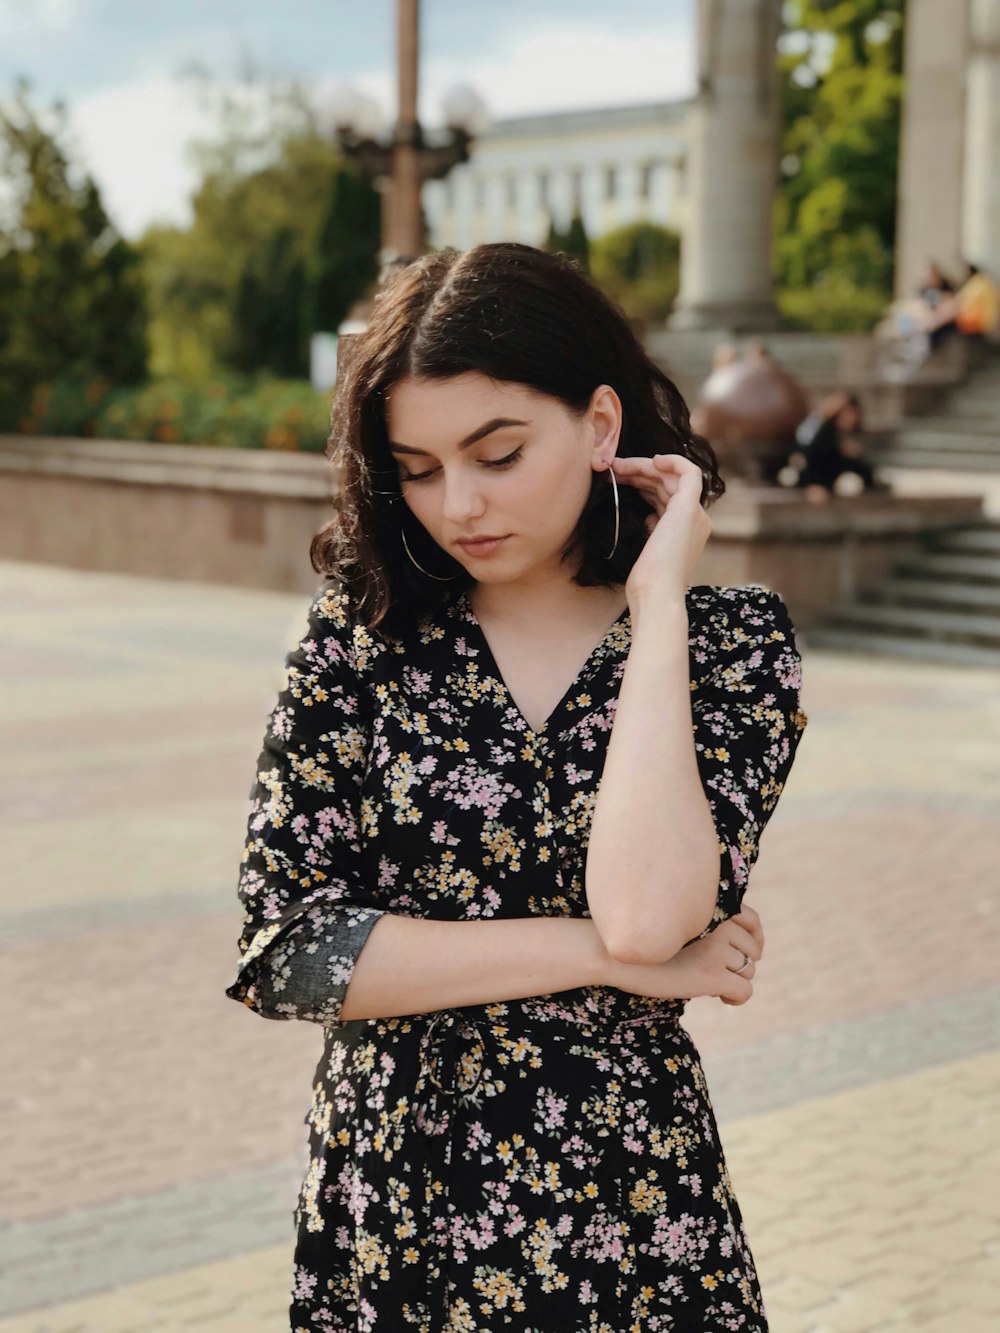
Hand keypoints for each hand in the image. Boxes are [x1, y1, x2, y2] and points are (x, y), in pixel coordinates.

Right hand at [607, 906, 764, 1005]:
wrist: (613, 954)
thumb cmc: (642, 940)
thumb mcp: (676, 923)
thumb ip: (705, 925)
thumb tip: (735, 946)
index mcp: (711, 908)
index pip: (752, 921)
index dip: (754, 939)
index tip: (745, 953)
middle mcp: (718, 925)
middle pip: (753, 950)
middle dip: (741, 964)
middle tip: (717, 972)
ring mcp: (716, 949)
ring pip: (749, 971)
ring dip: (735, 980)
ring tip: (712, 985)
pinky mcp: (711, 974)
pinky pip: (745, 990)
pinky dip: (737, 998)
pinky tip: (721, 998)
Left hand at [609, 453, 711, 607]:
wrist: (655, 594)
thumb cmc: (646, 581)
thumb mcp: (647, 549)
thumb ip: (652, 530)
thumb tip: (649, 516)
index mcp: (686, 531)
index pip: (666, 496)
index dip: (642, 483)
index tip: (618, 480)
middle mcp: (696, 520)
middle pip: (667, 484)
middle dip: (639, 472)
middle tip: (612, 469)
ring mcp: (695, 513)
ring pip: (672, 477)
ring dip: (644, 466)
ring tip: (617, 467)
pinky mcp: (689, 507)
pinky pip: (688, 472)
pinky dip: (672, 461)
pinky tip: (652, 460)